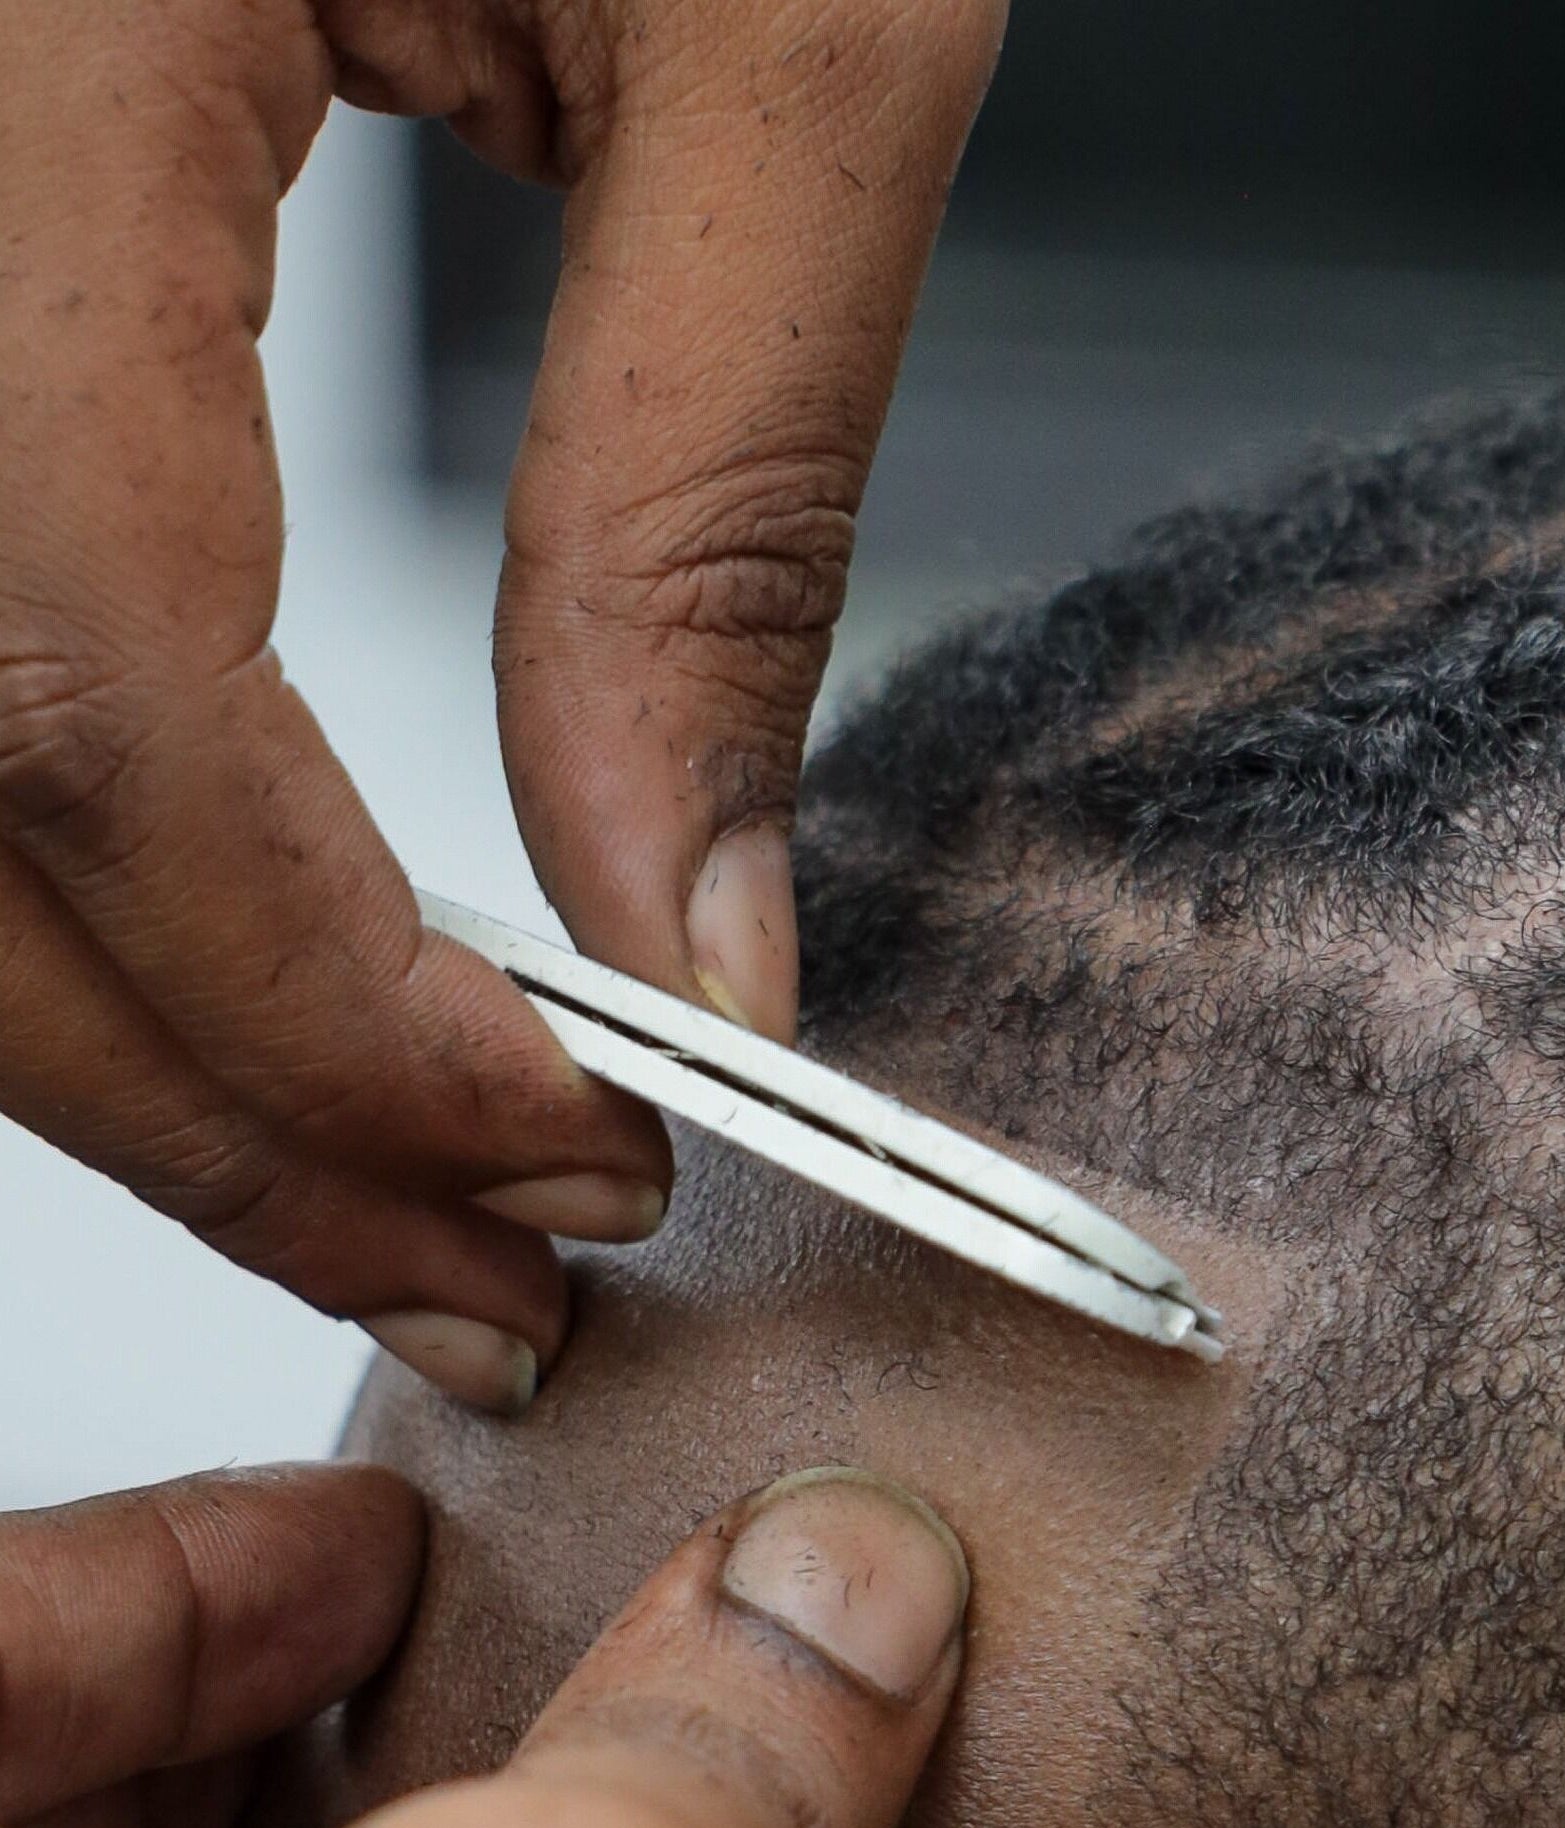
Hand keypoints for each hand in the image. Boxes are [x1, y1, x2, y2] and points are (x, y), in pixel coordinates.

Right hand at [0, 0, 1003, 1409]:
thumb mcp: (787, 22)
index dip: (311, 988)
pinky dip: (34, 822)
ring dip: (82, 1005)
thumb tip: (703, 929)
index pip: (71, 661)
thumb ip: (713, 495)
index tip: (573, 1162)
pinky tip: (222, 951)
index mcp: (11, 34)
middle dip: (182, 1071)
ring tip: (374, 1169)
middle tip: (479, 1267)